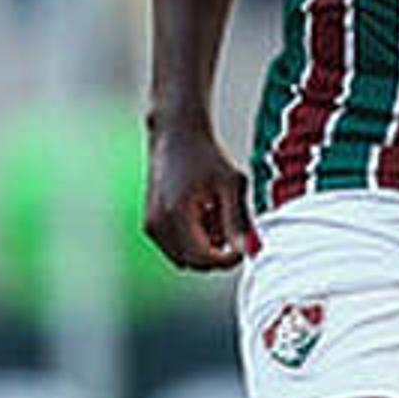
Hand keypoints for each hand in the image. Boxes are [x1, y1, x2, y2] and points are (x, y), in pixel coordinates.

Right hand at [143, 117, 257, 271]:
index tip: (245, 246)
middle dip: (216, 253)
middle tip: (231, 227)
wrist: (177, 133)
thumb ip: (238, 222)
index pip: (205, 259)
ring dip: (203, 248)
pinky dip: (191, 241)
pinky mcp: (150, 225)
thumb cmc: (207, 155)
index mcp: (178, 214)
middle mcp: (158, 224)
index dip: (229, 259)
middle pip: (194, 264)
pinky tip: (202, 215)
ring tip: (215, 216)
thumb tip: (249, 252)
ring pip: (184, 259)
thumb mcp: (231, 185)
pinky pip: (175, 249)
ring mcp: (151, 226)